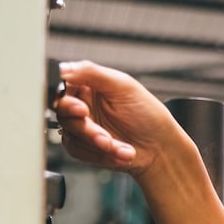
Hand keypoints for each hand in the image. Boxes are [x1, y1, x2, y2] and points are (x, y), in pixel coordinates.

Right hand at [55, 60, 182, 179]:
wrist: (161, 148)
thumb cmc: (149, 115)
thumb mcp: (124, 86)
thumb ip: (91, 72)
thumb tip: (64, 68)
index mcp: (88, 85)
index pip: (62, 86)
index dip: (65, 98)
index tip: (80, 108)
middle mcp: (83, 104)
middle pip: (63, 112)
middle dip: (84, 125)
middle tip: (100, 133)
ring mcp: (83, 126)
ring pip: (71, 134)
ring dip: (96, 142)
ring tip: (116, 145)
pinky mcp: (85, 147)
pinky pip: (78, 151)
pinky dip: (100, 155)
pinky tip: (120, 152)